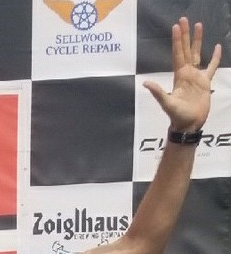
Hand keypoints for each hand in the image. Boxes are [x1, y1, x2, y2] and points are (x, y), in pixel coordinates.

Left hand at [143, 17, 220, 133]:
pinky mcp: (205, 82)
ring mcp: (196, 77)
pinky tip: (217, 47)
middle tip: (184, 20)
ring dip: (197, 41)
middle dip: (185, 35)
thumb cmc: (178, 115)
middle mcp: (187, 73)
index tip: (176, 27)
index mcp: (179, 75)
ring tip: (199, 26)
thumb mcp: (167, 103)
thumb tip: (145, 83)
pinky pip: (211, 67)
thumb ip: (158, 92)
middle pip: (186, 50)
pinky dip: (215, 57)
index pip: (178, 54)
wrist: (189, 125)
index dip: (177, 41)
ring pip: (198, 54)